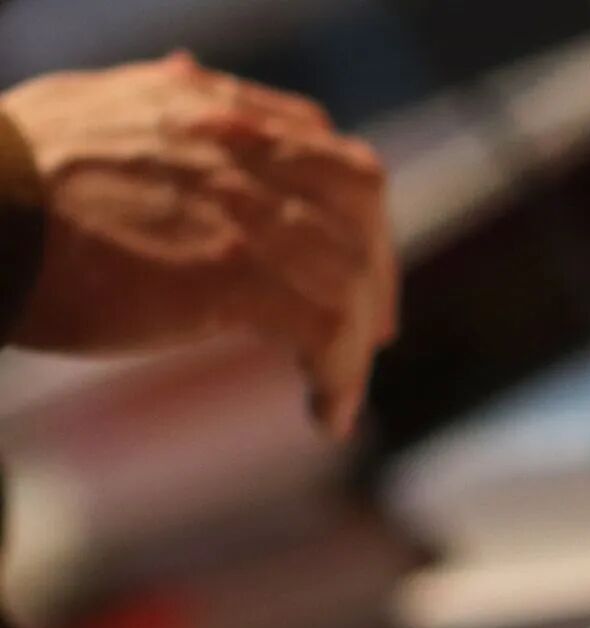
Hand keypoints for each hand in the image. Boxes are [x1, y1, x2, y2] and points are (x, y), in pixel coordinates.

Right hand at [0, 53, 396, 436]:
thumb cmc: (5, 176)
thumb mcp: (93, 107)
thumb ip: (156, 107)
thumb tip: (189, 75)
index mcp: (205, 104)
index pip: (316, 140)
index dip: (347, 205)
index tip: (350, 255)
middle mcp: (237, 143)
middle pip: (357, 199)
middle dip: (374, 267)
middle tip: (371, 331)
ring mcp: (242, 205)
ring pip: (348, 272)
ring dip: (354, 340)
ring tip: (340, 390)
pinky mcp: (235, 270)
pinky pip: (326, 327)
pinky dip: (341, 376)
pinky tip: (327, 413)